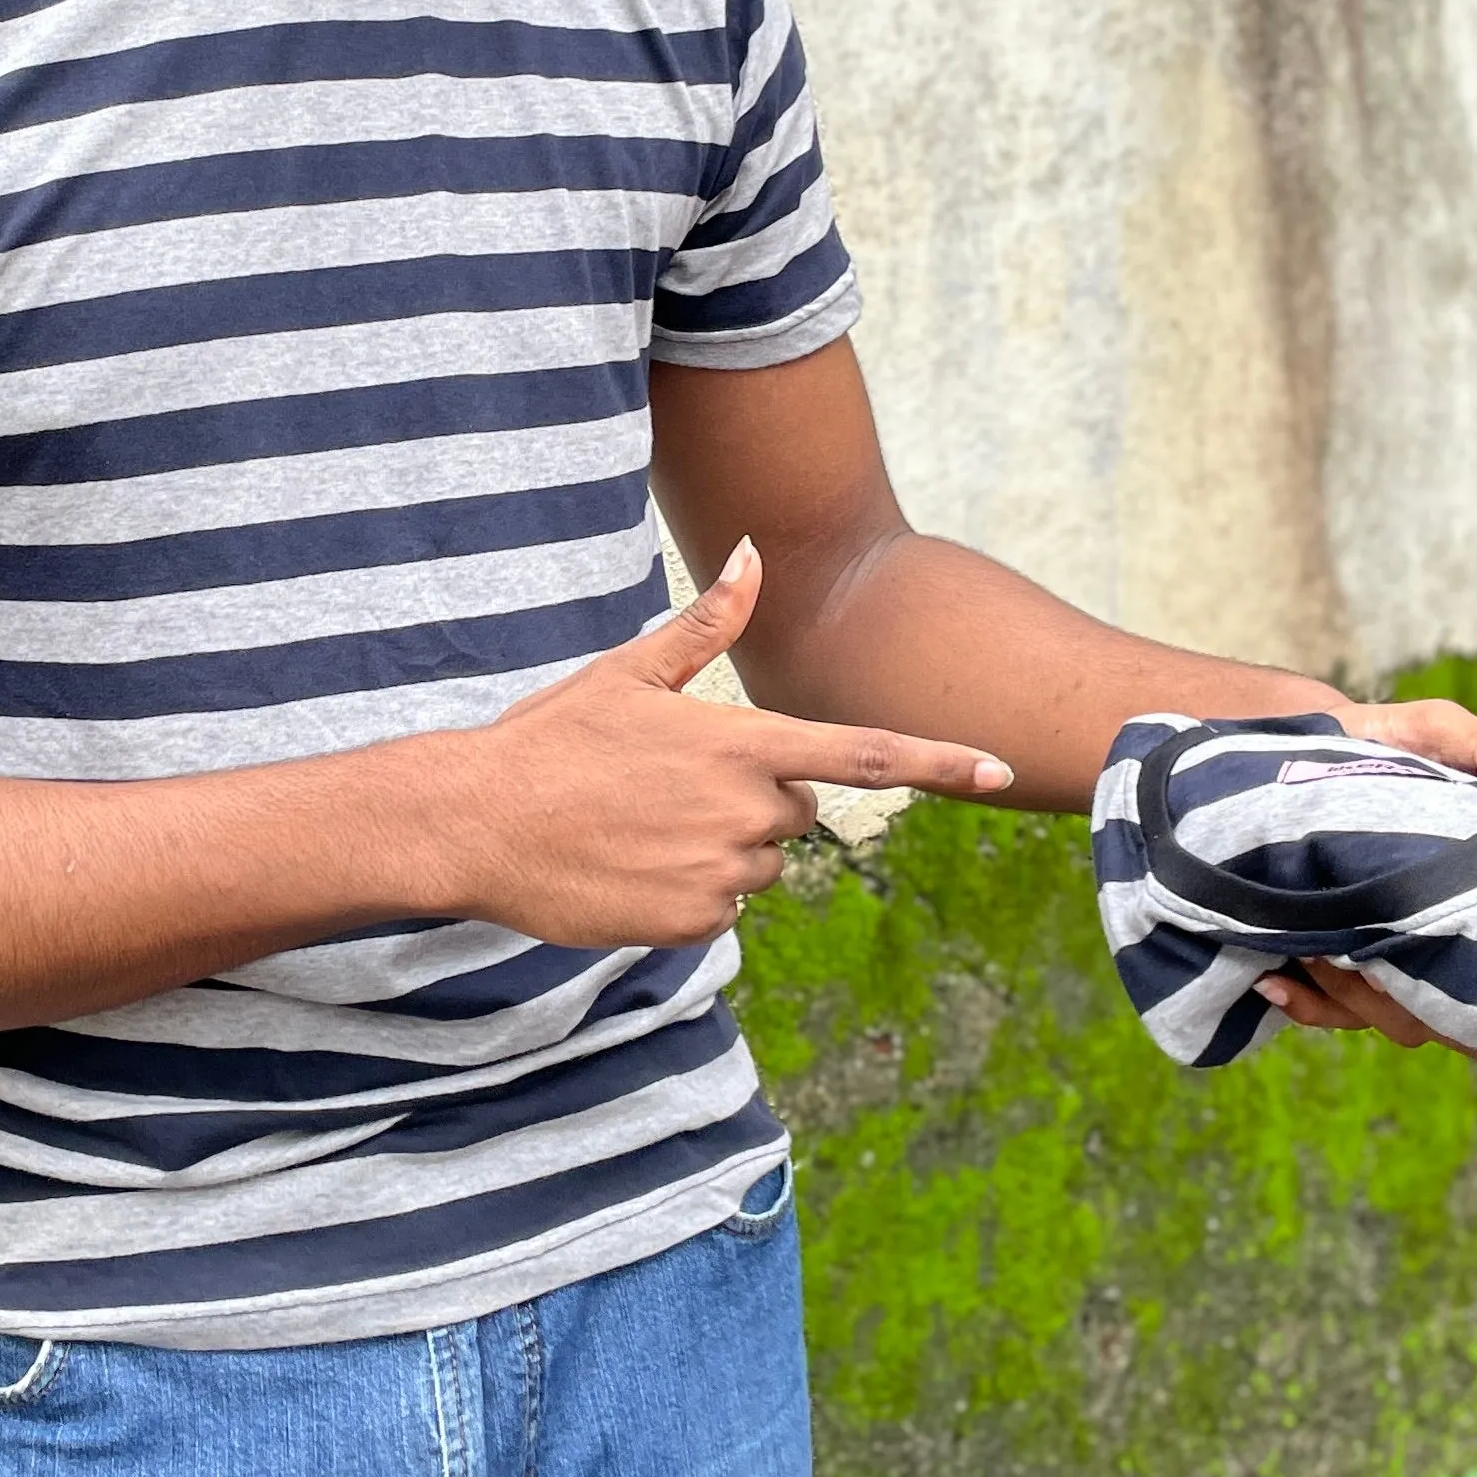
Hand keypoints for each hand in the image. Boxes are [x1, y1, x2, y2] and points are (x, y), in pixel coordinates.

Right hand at [431, 541, 1010, 946]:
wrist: (475, 823)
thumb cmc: (552, 739)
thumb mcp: (627, 672)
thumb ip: (706, 624)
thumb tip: (753, 553)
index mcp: (738, 743)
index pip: (863, 753)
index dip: (938, 759)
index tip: (1000, 769)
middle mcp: (744, 811)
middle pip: (796, 813)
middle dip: (752, 800)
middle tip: (667, 786)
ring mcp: (721, 873)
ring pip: (759, 865)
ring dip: (718, 849)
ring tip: (638, 826)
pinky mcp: (692, 923)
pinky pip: (721, 909)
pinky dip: (687, 891)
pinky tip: (629, 866)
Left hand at [1256, 693, 1476, 1045]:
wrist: (1324, 744)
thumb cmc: (1397, 741)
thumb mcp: (1441, 729)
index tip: (1435, 963)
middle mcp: (1444, 937)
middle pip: (1445, 1010)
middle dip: (1404, 997)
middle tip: (1356, 954)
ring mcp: (1395, 952)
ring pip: (1388, 1015)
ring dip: (1348, 996)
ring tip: (1308, 956)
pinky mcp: (1343, 953)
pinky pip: (1333, 1007)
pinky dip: (1306, 1003)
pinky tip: (1274, 983)